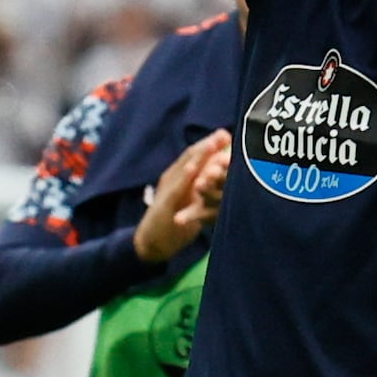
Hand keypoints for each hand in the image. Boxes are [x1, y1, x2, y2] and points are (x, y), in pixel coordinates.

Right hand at [134, 131, 233, 264]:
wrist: (150, 242)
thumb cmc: (173, 220)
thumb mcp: (190, 200)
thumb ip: (201, 185)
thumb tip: (220, 172)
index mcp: (179, 176)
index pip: (195, 156)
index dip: (211, 144)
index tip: (227, 134)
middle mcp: (172, 178)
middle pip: (191, 157)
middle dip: (209, 145)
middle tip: (225, 134)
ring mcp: (167, 190)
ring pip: (185, 169)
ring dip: (200, 156)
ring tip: (213, 144)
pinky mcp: (164, 205)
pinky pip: (176, 189)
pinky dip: (185, 177)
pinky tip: (194, 169)